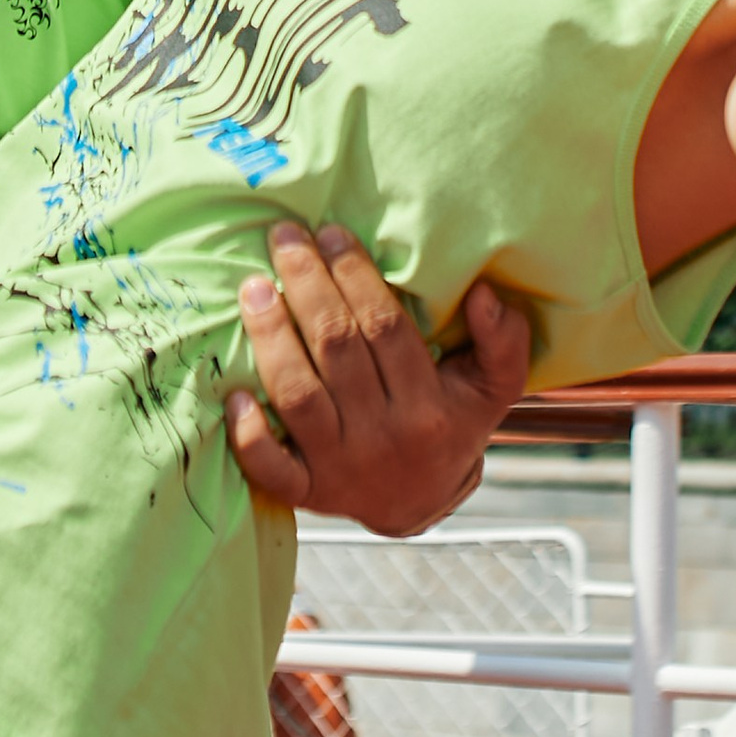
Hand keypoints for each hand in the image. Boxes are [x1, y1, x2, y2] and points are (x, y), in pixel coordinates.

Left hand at [225, 223, 530, 533]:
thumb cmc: (449, 425)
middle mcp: (383, 437)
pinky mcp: (307, 492)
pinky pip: (272, 469)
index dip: (355, 276)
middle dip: (308, 286)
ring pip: (299, 395)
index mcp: (429, 407)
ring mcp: (340, 468)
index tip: (332, 233)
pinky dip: (249, 435)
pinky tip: (233, 391)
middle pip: (338, 350)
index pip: (386, 329)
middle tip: (286, 238)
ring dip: (272, 337)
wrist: (419, 503)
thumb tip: (484, 293)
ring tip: (253, 287)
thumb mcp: (492, 388)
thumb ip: (503, 341)